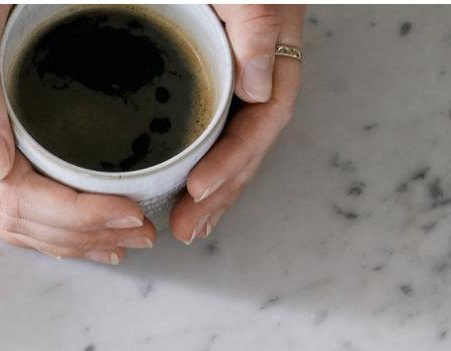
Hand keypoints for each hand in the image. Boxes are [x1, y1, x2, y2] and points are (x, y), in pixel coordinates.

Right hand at [0, 5, 154, 263]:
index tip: (129, 213)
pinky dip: (50, 225)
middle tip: (143, 233)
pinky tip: (85, 232)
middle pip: (14, 219)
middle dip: (82, 235)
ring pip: (11, 220)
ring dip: (70, 240)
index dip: (75, 217)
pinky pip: (7, 200)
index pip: (13, 197)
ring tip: (124, 240)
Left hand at [170, 5, 304, 243]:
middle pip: (249, 141)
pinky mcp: (205, 73)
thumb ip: (254, 17)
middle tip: (185, 229)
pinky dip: (197, 162)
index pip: (265, 115)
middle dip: (221, 191)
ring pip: (231, 140)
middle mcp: (256, 61)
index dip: (235, 159)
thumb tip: (261, 87)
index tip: (198, 187)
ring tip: (185, 227)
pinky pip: (209, 126)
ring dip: (212, 190)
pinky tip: (180, 190)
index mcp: (270, 41)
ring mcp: (233, 70)